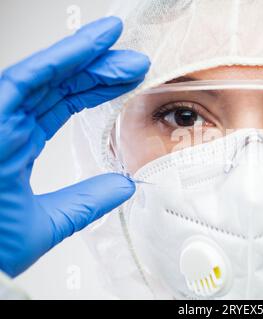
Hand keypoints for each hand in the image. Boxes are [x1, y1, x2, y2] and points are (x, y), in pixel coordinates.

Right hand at [0, 17, 149, 276]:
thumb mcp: (47, 223)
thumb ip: (86, 202)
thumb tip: (124, 186)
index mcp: (16, 146)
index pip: (62, 105)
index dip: (95, 88)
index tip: (128, 78)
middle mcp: (5, 127)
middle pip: (57, 85)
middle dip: (96, 67)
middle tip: (135, 58)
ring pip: (42, 75)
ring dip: (80, 53)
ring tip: (113, 35)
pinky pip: (22, 82)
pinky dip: (54, 62)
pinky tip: (84, 49)